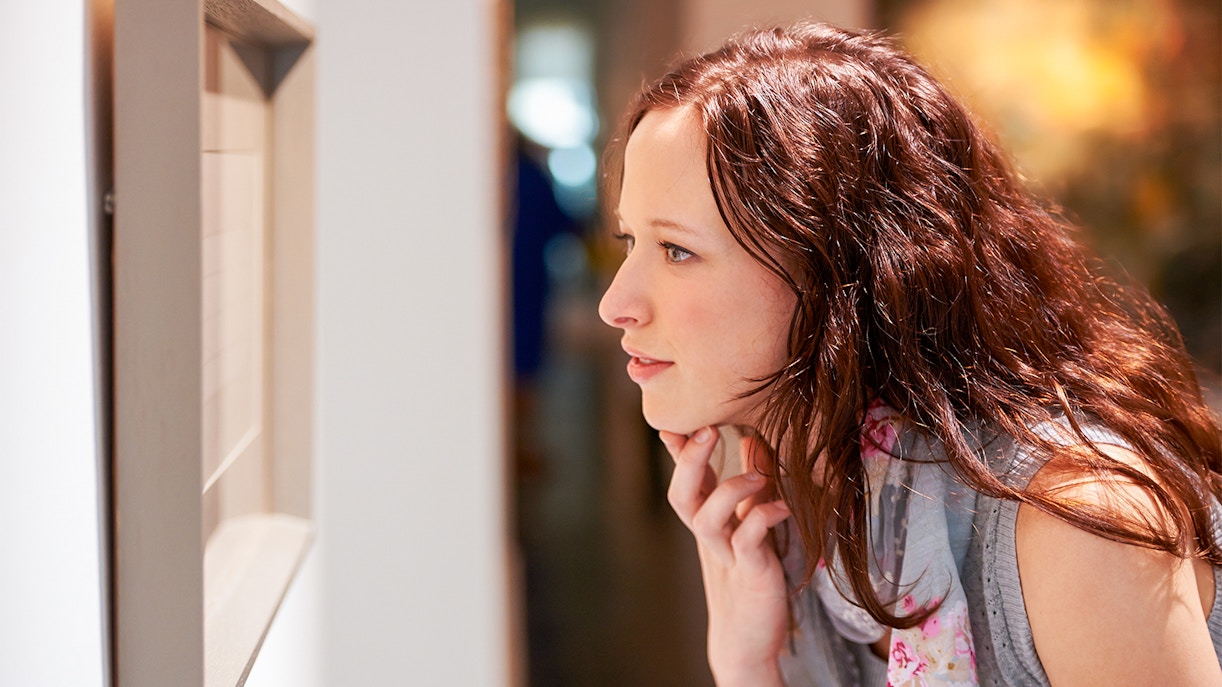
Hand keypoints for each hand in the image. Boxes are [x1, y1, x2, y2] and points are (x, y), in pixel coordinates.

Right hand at [661, 426, 791, 686]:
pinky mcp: (751, 574)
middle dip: (691, 460)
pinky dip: (763, 519)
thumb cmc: (749, 576)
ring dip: (729, 490)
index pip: (685, 479)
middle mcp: (710, 537)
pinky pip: (748, 542)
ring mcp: (726, 556)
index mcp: (707, 522)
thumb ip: (748, 486)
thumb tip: (752, 440)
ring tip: (758, 476)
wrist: (749, 640)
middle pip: (682, 495)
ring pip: (706, 519)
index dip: (679, 449)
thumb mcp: (746, 524)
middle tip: (706, 428)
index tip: (679, 418)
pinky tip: (783, 507)